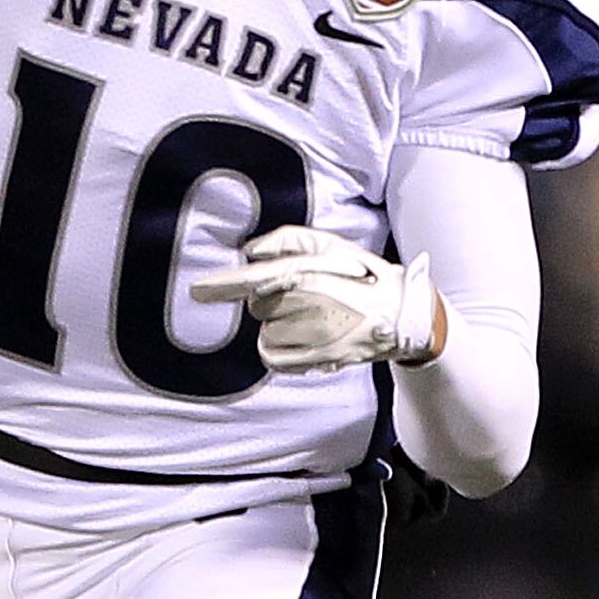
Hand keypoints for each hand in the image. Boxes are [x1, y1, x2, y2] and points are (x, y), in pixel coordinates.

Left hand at [190, 223, 445, 373]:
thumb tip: (249, 251)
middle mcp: (305, 304)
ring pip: (265, 332)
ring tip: (311, 318)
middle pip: (257, 306)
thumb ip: (286, 240)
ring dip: (280, 326)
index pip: (253, 279)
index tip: (197, 291)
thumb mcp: (330, 244)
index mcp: (306, 272)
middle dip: (272, 301)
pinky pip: (273, 356)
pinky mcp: (315, 358)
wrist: (402, 313)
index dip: (221, 286)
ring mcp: (310, 333)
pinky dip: (280, 349)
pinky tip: (303, 338)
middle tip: (305, 297)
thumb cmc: (363, 274)